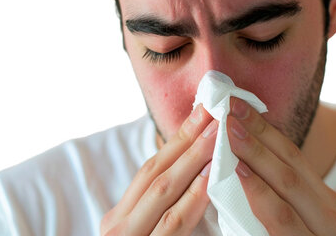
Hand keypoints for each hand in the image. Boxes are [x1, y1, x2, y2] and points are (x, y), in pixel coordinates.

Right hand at [100, 105, 217, 235]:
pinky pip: (173, 221)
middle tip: (213, 111)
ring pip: (163, 190)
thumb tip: (197, 176)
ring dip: (193, 159)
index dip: (177, 140)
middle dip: (186, 139)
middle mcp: (118, 225)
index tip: (202, 114)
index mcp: (119, 218)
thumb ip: (162, 213)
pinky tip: (209, 176)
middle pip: (155, 172)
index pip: (150, 170)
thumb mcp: (145, 235)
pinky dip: (193, 196)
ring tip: (217, 134)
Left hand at [227, 98, 335, 234]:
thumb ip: (274, 196)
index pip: (292, 155)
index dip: (264, 128)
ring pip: (287, 181)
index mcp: (323, 200)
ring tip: (229, 129)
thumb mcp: (292, 222)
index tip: (237, 105)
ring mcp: (324, 229)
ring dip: (255, 152)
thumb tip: (239, 160)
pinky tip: (239, 171)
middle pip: (290, 160)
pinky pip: (280, 214)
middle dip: (258, 130)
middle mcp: (329, 211)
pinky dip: (258, 190)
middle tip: (230, 106)